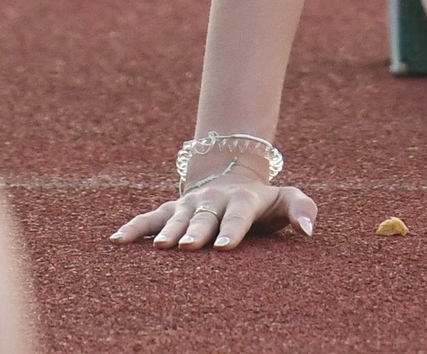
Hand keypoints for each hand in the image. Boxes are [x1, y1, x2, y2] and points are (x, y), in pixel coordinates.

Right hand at [110, 159, 317, 250]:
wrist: (232, 177)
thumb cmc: (263, 202)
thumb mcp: (286, 199)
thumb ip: (302, 209)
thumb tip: (309, 230)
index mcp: (242, 199)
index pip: (238, 214)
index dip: (232, 229)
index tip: (224, 246)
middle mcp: (213, 199)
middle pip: (204, 217)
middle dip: (196, 231)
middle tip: (188, 247)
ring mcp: (189, 203)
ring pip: (176, 217)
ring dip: (167, 232)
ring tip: (159, 249)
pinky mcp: (170, 210)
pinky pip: (150, 218)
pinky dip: (134, 227)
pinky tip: (117, 241)